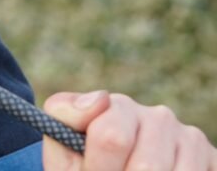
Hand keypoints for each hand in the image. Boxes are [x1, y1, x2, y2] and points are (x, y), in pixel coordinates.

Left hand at [43, 90, 216, 169]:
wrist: (107, 165)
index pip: (111, 136)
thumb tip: (101, 100)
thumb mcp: (63, 146)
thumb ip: (65, 116)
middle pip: (147, 166)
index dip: (98, 167)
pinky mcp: (211, 158)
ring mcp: (189, 138)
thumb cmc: (84, 164)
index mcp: (117, 107)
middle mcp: (158, 117)